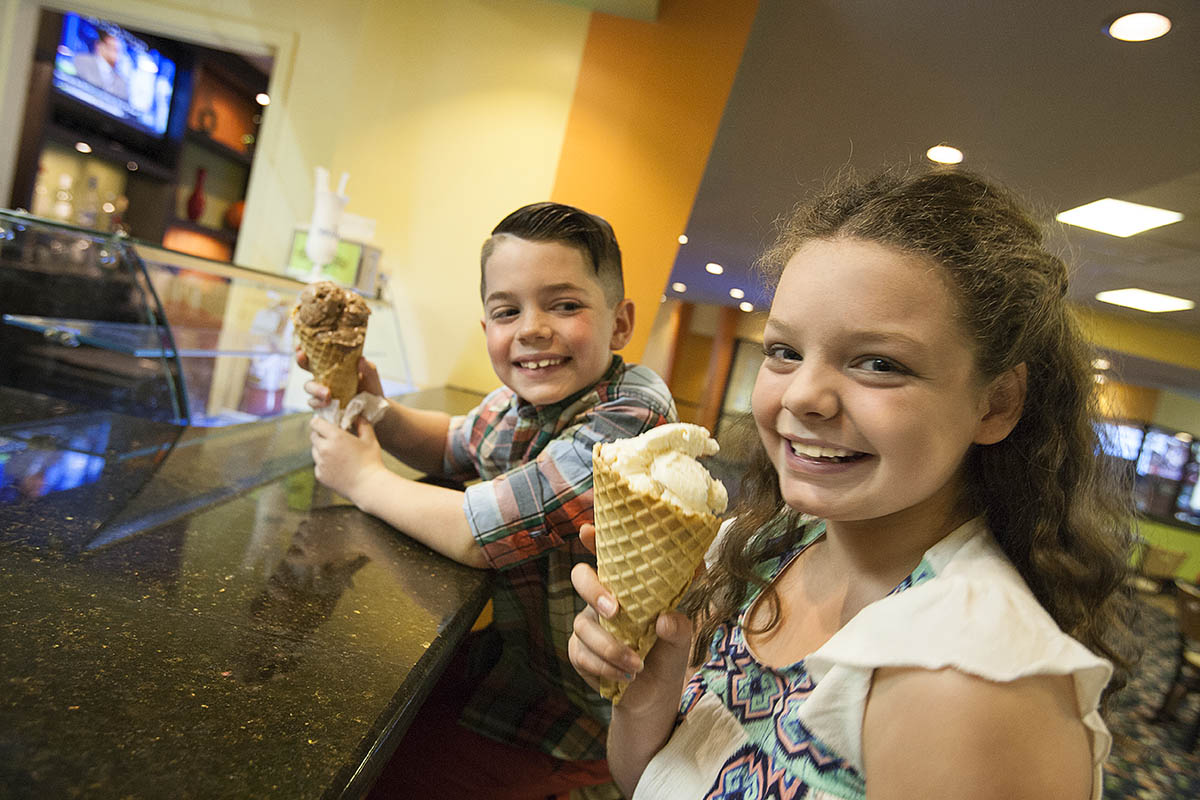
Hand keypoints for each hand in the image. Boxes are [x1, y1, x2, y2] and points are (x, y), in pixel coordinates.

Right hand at [299, 356, 382, 409]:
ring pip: (309, 387)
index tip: (301, 346)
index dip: (305, 349)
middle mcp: (324, 377)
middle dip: (302, 362)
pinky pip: (314, 404)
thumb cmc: (370, 389)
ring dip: (315, 388)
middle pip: (306, 366)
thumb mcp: (371, 377)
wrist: (375, 410)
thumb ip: (368, 368)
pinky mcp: (323, 406)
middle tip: (303, 357)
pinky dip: (318, 403)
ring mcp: (322, 392)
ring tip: (327, 394)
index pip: (316, 356)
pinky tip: (327, 404)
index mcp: (333, 366)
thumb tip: (361, 360)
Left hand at [310, 415, 385, 501]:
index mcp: (336, 437)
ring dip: (322, 449)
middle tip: (332, 438)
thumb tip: (357, 415)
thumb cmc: (371, 461)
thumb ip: (362, 424)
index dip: (319, 421)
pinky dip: (324, 464)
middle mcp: (324, 449)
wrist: (368, 486)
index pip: (316, 423)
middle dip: (321, 435)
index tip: (325, 423)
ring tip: (337, 453)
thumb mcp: (370, 439)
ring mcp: (321, 463)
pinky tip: (338, 466)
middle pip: (313, 436)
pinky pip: (318, 465)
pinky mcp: (320, 475)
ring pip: (315, 451)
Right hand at [569, 524, 693, 712]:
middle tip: (614, 610)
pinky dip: (604, 667)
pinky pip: (581, 654)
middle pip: (580, 577)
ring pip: (583, 624)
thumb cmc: (667, 653)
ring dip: (610, 647)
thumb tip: (664, 619)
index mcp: (626, 587)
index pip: (607, 555)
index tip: (587, 530)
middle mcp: (602, 599)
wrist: (655, 693)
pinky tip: (624, 676)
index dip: (593, 539)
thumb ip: (680, 623)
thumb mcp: (682, 635)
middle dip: (592, 590)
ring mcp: (587, 625)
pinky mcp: (579, 652)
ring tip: (636, 664)